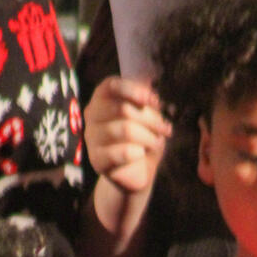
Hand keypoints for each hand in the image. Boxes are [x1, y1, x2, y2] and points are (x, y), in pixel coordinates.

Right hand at [85, 76, 170, 194]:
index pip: (111, 85)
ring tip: (156, 143)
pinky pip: (120, 152)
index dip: (134, 90)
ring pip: (124, 130)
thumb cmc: (143, 138)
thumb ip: (147, 101)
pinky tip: (141, 154)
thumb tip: (149, 89)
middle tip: (165, 129)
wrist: (138, 171)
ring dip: (148, 137)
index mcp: (102, 97)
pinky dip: (137, 153)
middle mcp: (92, 114)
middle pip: (122, 109)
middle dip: (149, 119)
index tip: (154, 101)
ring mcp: (91, 136)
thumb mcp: (150, 115)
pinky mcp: (96, 159)